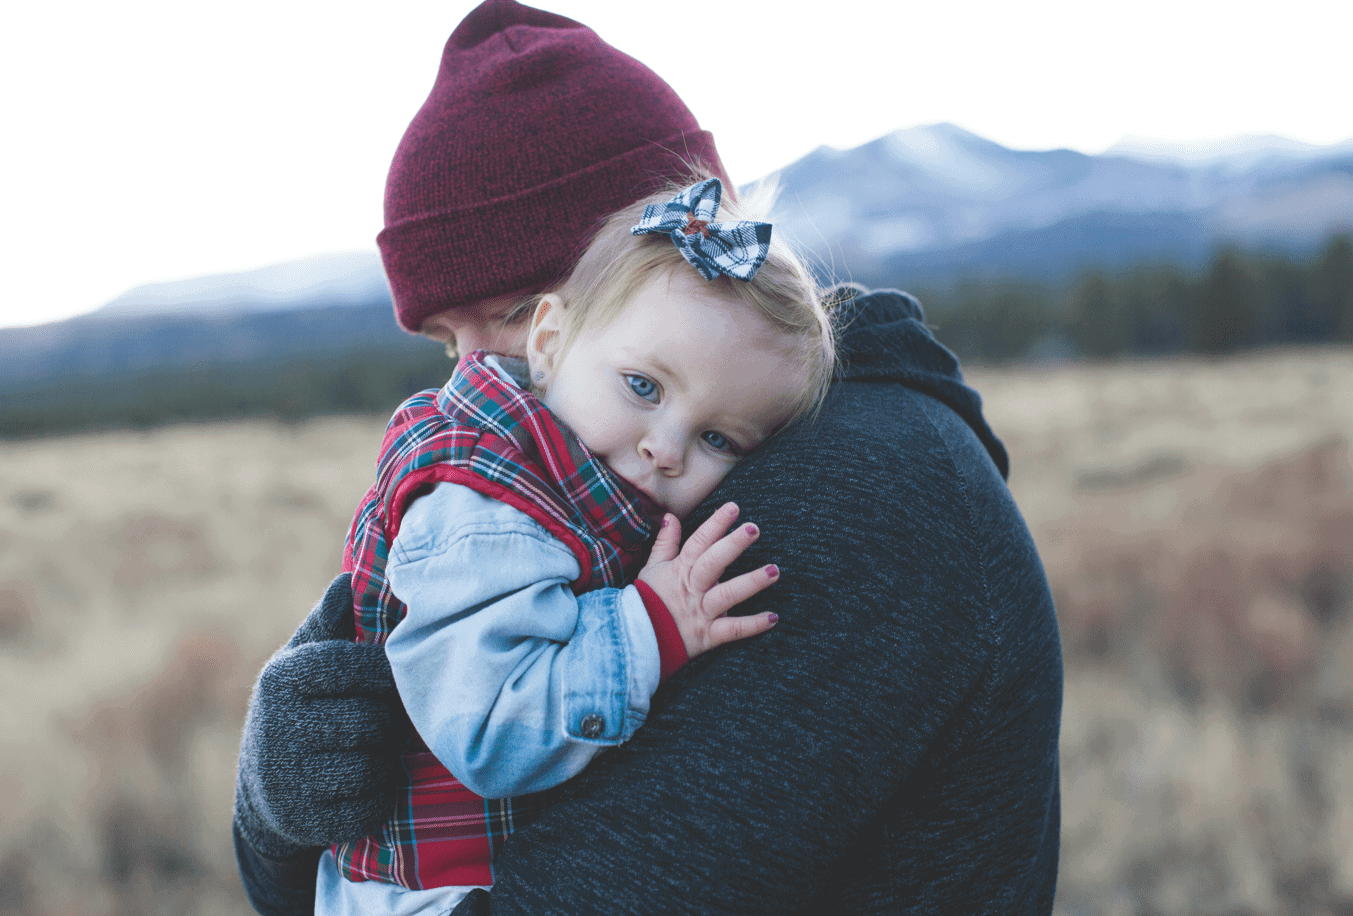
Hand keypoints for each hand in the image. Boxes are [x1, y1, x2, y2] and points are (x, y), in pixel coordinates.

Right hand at [234, 573, 403, 855]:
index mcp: (283, 677)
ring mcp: (288, 779)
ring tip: (377, 750)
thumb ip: (332, 620)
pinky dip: (380, 797)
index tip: (392, 678)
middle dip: (389, 722)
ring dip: (387, 760)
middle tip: (387, 720)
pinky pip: (370, 806)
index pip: (355, 666)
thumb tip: (351, 579)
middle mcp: (278, 727)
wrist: (265, 786)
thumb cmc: (304, 704)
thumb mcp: (306, 658)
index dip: (386, 672)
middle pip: (372, 721)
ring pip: (374, 766)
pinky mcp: (304, 821)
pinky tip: (367, 783)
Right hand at [637, 502, 779, 658]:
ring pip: (727, 595)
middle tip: (753, 529)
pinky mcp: (708, 635)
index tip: (733, 508)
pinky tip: (773, 618)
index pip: (698, 542)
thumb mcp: (652, 568)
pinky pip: (732, 630)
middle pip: (713, 563)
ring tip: (773, 571)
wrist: (639, 639)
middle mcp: (693, 589)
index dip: (715, 524)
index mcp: (681, 570)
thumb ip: (665, 543)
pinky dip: (753, 625)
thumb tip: (671, 517)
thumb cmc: (648, 600)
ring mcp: (701, 612)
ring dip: (751, 583)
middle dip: (733, 545)